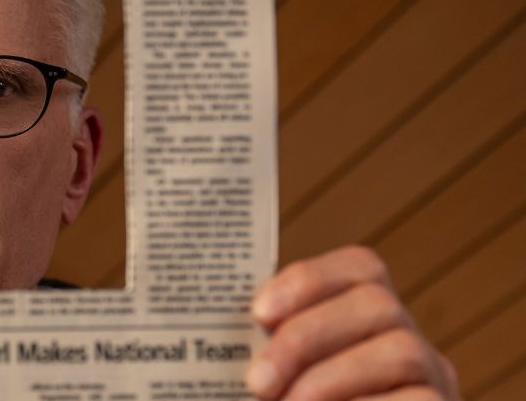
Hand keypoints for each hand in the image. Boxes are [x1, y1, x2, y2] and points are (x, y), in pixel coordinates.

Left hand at [247, 246, 459, 400]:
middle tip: (257, 381)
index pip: (359, 270)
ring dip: (331, 379)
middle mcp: (408, 342)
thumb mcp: (278, 384)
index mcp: (367, 320)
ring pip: (400, 350)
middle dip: (306, 336)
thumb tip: (220, 338)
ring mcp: (433, 381)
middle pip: (376, 303)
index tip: (257, 312)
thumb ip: (266, 360)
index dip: (309, 280)